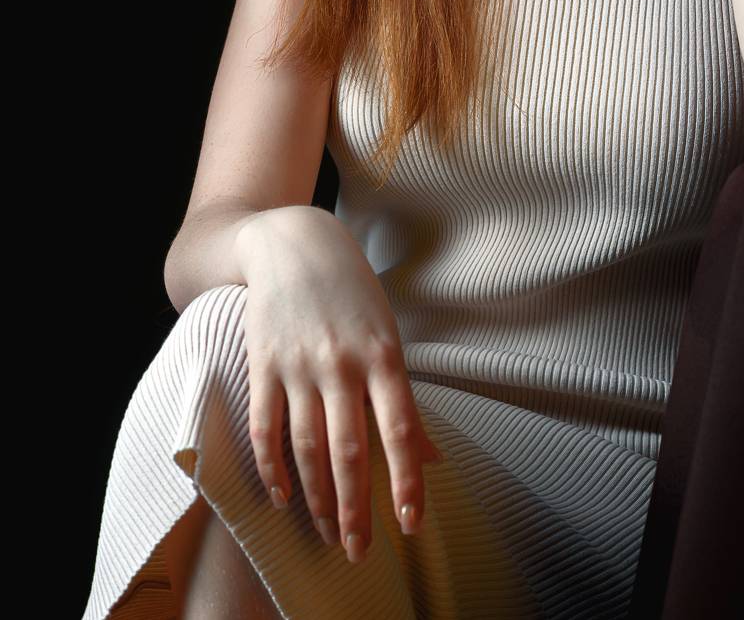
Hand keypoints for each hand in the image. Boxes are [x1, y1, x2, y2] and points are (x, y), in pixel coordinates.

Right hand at [236, 206, 444, 563]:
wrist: (293, 241)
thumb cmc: (351, 291)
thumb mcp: (386, 332)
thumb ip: (400, 395)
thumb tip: (429, 455)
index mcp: (383, 354)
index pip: (401, 430)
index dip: (407, 482)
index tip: (410, 525)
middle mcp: (342, 363)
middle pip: (350, 450)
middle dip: (356, 509)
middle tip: (358, 551)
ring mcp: (299, 364)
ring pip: (307, 448)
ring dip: (318, 499)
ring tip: (328, 534)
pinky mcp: (263, 364)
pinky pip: (264, 428)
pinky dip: (271, 468)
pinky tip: (282, 497)